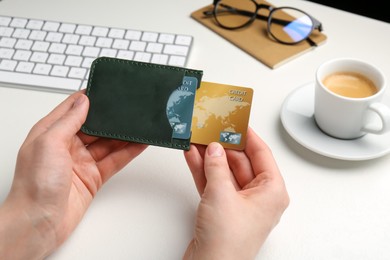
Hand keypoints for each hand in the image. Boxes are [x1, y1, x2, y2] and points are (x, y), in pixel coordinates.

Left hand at [0, 91, 146, 258]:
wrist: (39, 222)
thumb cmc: (34, 184)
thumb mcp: (49, 143)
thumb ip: (69, 121)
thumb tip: (84, 101)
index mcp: (51, 133)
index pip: (73, 109)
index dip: (90, 99)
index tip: (107, 89)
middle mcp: (67, 146)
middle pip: (95, 126)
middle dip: (112, 117)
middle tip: (130, 107)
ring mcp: (82, 162)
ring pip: (108, 143)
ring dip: (124, 134)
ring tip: (140, 124)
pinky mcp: (94, 177)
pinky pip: (115, 160)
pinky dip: (129, 152)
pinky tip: (140, 144)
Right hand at [183, 128, 288, 259]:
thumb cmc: (228, 241)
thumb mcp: (221, 193)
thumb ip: (217, 166)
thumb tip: (214, 148)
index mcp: (271, 191)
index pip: (262, 154)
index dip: (248, 135)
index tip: (237, 121)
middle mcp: (258, 197)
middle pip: (240, 162)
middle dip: (222, 145)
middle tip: (210, 128)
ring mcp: (239, 204)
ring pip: (224, 172)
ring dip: (210, 156)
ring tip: (197, 138)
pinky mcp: (222, 210)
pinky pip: (214, 184)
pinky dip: (203, 171)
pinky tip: (192, 155)